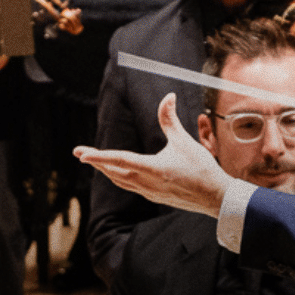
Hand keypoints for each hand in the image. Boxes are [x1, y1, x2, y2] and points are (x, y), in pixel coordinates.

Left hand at [75, 93, 236, 217]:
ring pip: (119, 181)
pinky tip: (118, 174)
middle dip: (95, 162)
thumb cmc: (202, 169)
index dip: (98, 156)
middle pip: (113, 172)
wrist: (216, 198)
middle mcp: (146, 183)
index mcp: (152, 168)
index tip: (82, 153)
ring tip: (94, 162)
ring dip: (106, 171)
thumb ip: (170, 119)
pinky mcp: (154, 196)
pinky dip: (118, 179)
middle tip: (79, 154)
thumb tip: (168, 97)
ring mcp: (149, 192)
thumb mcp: (184, 141)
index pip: (118, 159)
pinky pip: (129, 187)